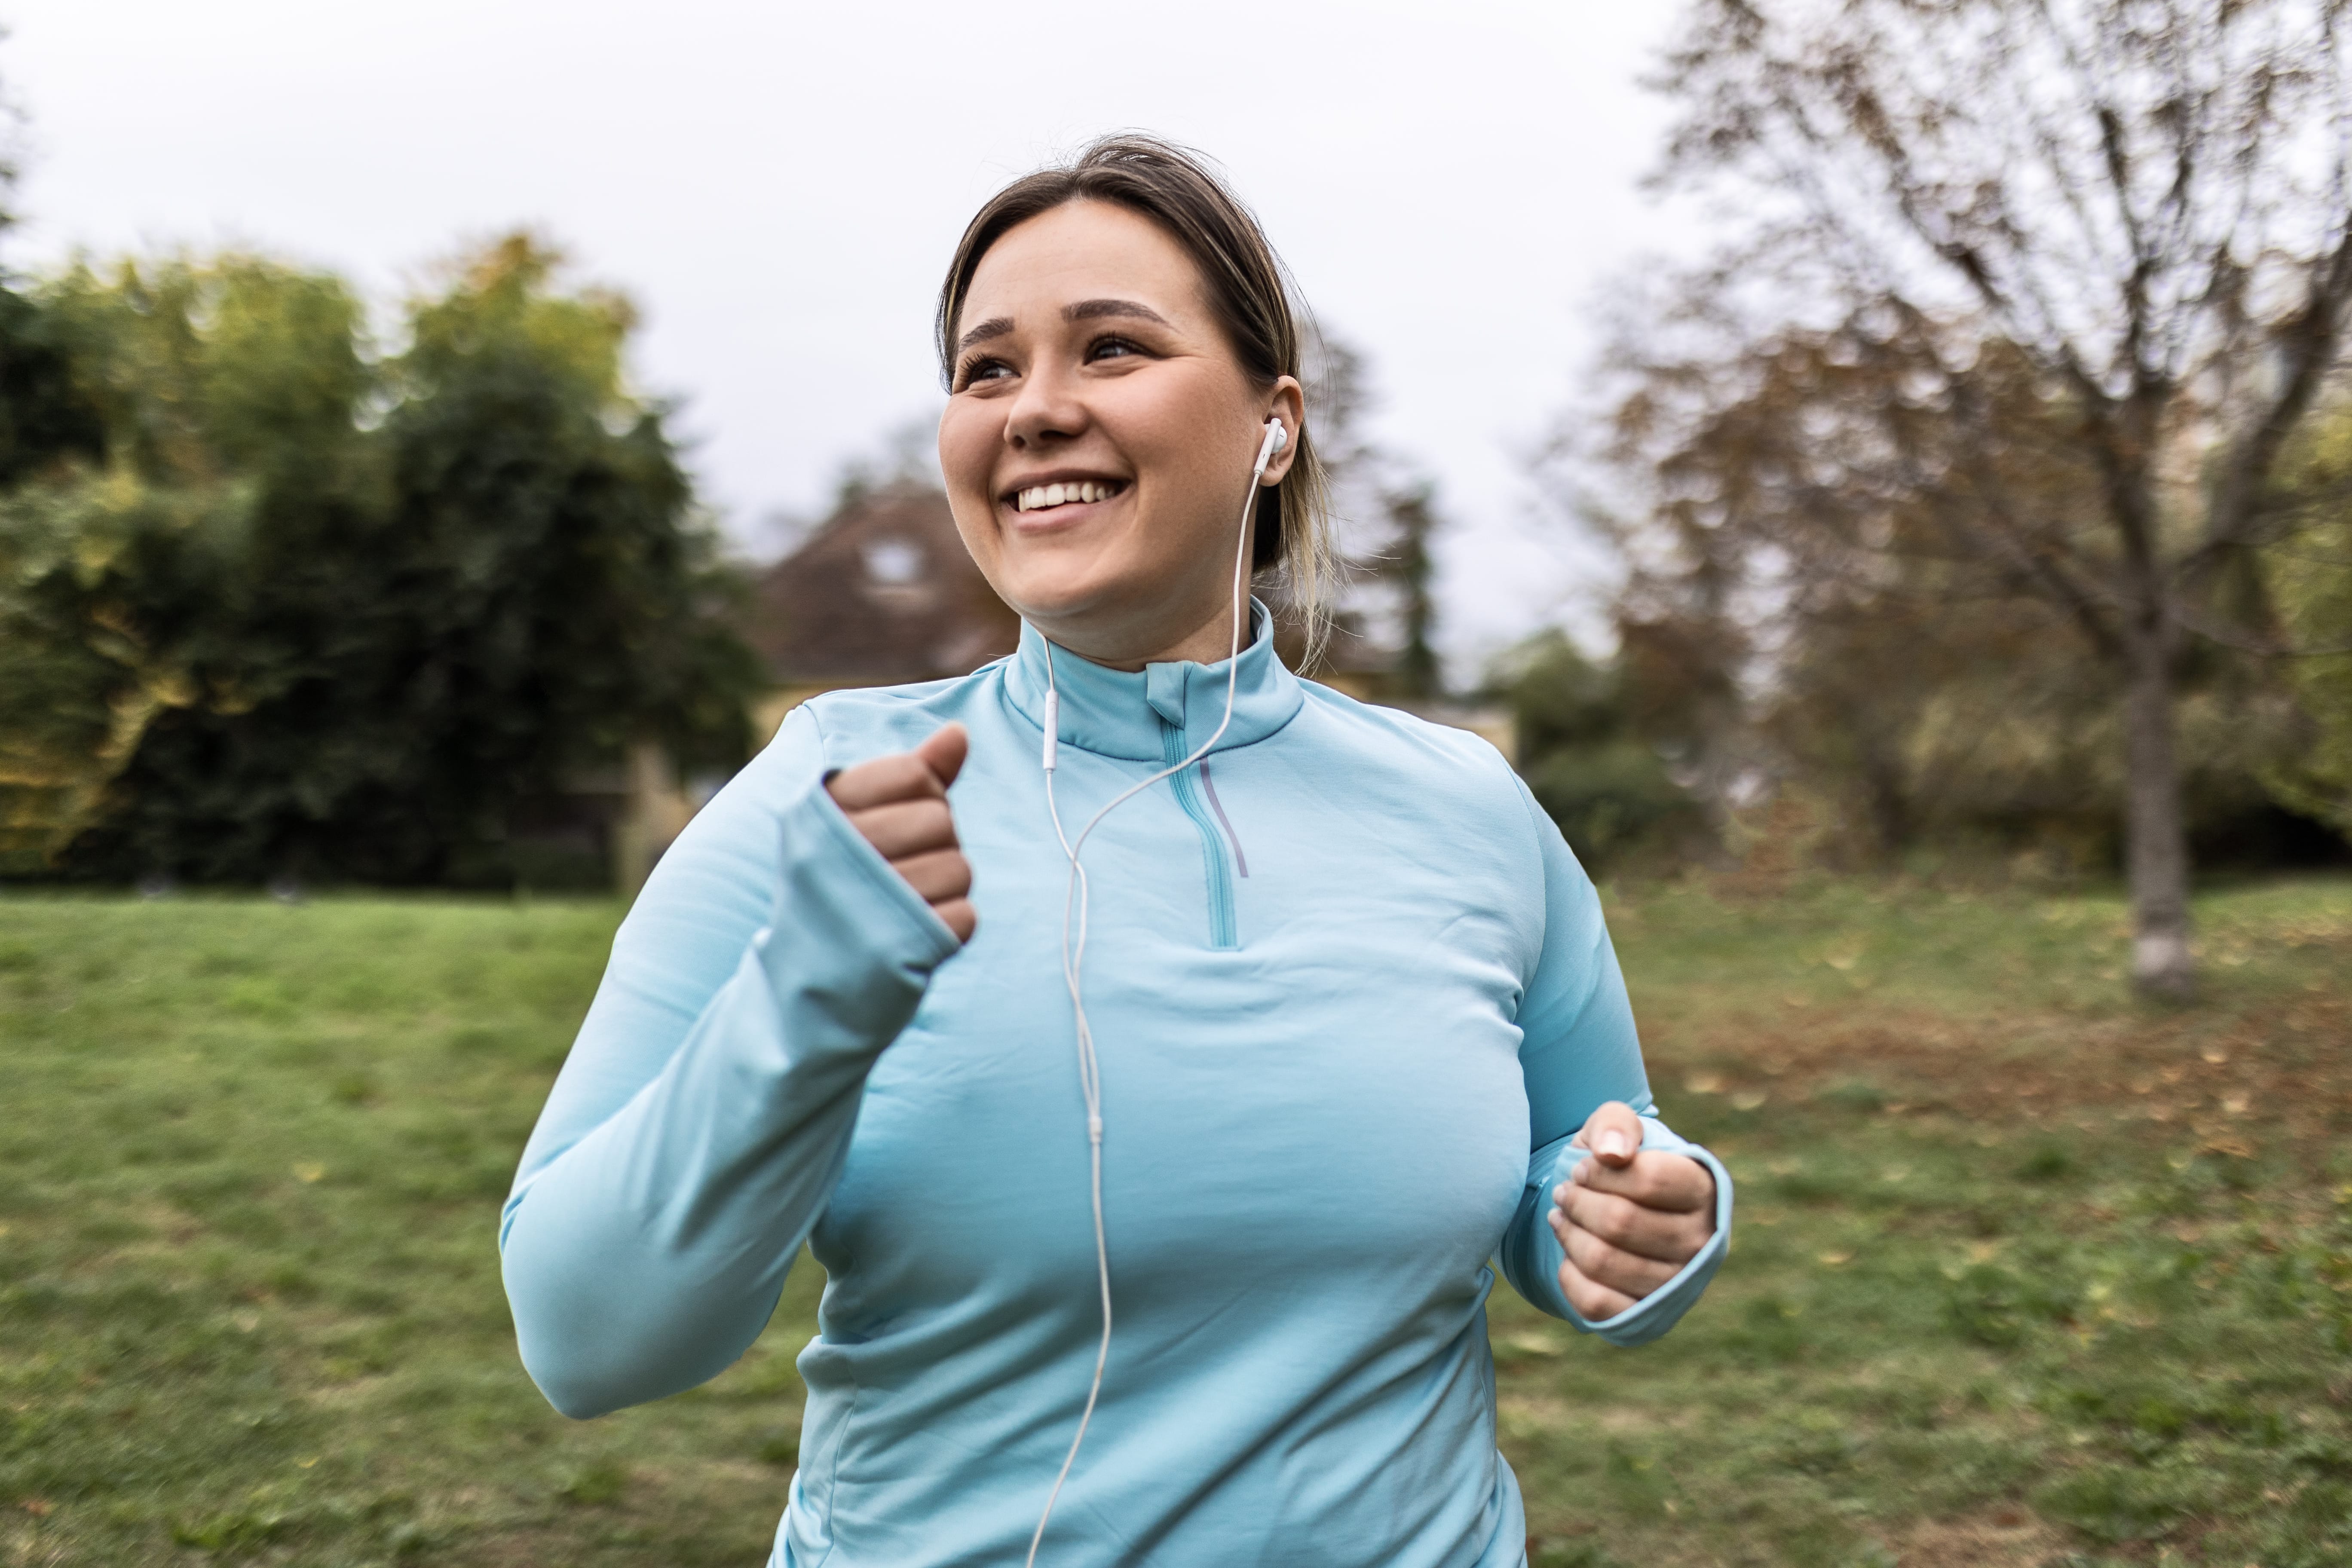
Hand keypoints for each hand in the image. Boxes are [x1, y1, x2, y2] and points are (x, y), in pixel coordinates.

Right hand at [824, 723, 976, 942]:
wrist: (809, 974)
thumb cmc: (844, 880)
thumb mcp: (863, 815)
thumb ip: (914, 772)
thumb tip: (959, 733)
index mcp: (824, 810)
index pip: (914, 774)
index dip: (922, 796)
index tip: (893, 821)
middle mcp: (838, 851)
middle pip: (941, 819)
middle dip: (935, 842)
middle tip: (899, 867)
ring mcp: (867, 902)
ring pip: (959, 868)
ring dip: (945, 886)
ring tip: (906, 900)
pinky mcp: (897, 949)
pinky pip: (965, 916)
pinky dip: (949, 924)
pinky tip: (915, 930)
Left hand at [1547, 1100, 1715, 1320]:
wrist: (1616, 1211)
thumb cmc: (1620, 1165)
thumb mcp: (1616, 1128)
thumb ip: (1616, 1125)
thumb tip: (1612, 1153)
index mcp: (1702, 1189)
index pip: (1650, 1179)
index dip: (1601, 1172)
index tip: (1582, 1168)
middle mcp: (1700, 1241)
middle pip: (1620, 1222)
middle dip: (1577, 1203)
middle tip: (1563, 1193)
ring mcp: (1676, 1283)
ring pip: (1604, 1262)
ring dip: (1568, 1234)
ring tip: (1561, 1217)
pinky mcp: (1648, 1316)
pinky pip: (1596, 1303)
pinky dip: (1569, 1276)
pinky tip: (1568, 1254)